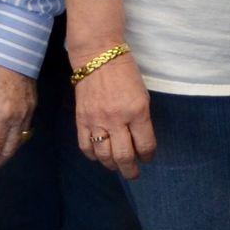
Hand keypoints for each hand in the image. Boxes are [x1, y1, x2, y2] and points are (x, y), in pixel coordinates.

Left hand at [0, 58, 37, 185]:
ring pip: (18, 143)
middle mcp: (19, 117)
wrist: (15, 40)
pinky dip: (14, 144)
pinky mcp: (33, 104)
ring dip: (4, 157)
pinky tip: (4, 145)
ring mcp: (29, 111)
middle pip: (7, 151)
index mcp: (1, 114)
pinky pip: (24, 132)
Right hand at [72, 48, 154, 179]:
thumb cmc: (126, 72)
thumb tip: (140, 139)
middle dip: (130, 170)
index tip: (148, 158)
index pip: (145, 144)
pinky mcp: (81, 120)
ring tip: (117, 167)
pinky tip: (98, 157)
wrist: (98, 56)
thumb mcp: (142, 94)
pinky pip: (86, 146)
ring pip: (104, 155)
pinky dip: (93, 156)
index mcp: (137, 111)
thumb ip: (141, 117)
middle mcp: (117, 120)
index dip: (148, 156)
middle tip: (134, 174)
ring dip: (112, 166)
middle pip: (124, 156)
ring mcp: (97, 121)